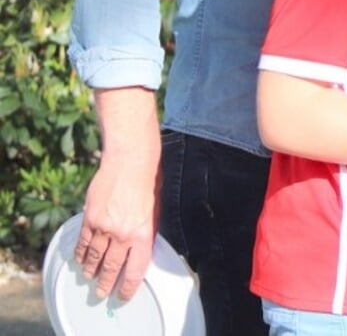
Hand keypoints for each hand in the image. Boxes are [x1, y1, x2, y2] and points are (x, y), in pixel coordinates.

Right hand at [74, 142, 159, 300]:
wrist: (130, 161)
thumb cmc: (148, 183)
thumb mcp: (155, 211)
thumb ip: (146, 232)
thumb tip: (140, 249)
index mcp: (143, 234)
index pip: (136, 269)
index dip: (129, 285)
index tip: (124, 295)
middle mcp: (122, 234)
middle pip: (111, 267)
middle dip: (106, 283)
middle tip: (102, 292)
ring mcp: (103, 227)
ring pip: (94, 257)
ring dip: (91, 271)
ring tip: (90, 278)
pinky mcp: (89, 218)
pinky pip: (83, 243)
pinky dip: (81, 254)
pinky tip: (81, 260)